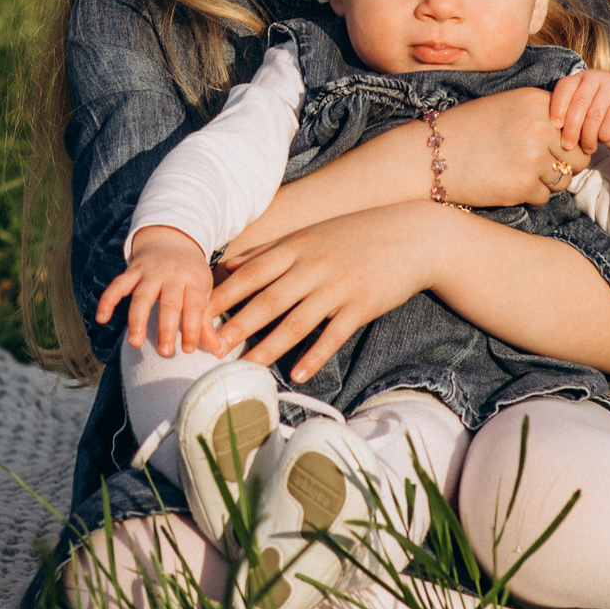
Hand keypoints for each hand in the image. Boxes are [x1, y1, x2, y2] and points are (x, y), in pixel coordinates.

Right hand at [94, 227, 222, 358]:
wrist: (172, 239)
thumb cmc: (191, 274)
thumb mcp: (204, 291)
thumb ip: (206, 321)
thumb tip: (218, 350)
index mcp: (194, 280)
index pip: (195, 306)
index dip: (192, 328)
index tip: (187, 350)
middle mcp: (172, 274)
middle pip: (169, 302)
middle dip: (166, 328)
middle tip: (164, 353)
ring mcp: (150, 271)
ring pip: (142, 295)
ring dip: (138, 319)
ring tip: (135, 343)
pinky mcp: (132, 270)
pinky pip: (117, 285)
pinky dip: (107, 300)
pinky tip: (101, 319)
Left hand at [208, 203, 445, 383]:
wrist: (412, 235)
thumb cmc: (355, 235)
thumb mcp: (309, 235)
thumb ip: (268, 251)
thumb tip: (229, 266)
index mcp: (296, 247)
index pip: (251, 273)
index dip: (222, 295)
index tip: (197, 313)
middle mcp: (313, 266)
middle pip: (267, 300)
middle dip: (236, 325)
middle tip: (210, 347)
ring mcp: (338, 286)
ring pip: (296, 321)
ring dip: (268, 346)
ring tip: (245, 366)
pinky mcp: (362, 306)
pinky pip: (333, 335)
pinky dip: (314, 356)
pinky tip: (296, 373)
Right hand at [414, 87, 578, 207]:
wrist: (430, 155)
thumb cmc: (467, 131)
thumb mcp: (507, 107)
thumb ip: (541, 117)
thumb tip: (577, 141)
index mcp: (537, 101)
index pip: (577, 128)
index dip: (566, 144)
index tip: (550, 150)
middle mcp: (540, 126)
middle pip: (578, 158)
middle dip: (561, 167)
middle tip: (534, 167)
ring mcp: (533, 156)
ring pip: (563, 180)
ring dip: (544, 182)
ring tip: (516, 174)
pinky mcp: (523, 184)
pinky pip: (543, 197)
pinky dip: (528, 196)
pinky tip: (505, 183)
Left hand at [547, 69, 609, 166]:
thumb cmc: (599, 116)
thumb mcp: (582, 115)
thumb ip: (567, 119)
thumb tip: (542, 131)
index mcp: (579, 78)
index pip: (564, 87)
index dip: (557, 106)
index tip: (554, 126)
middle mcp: (596, 77)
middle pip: (579, 103)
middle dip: (572, 128)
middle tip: (568, 146)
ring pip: (594, 114)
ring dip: (589, 136)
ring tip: (587, 149)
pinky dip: (605, 135)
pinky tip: (603, 141)